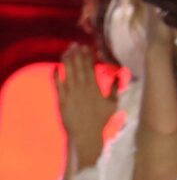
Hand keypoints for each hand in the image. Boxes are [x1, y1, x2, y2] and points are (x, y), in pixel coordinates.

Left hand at [55, 44, 115, 167]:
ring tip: (66, 51)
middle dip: (77, 55)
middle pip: (79, 68)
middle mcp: (82, 88)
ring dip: (67, 62)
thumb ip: (114, 88)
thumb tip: (116, 75)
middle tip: (75, 44)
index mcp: (95, 88)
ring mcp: (71, 94)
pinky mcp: (62, 101)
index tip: (87, 47)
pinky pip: (58, 86)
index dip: (88, 56)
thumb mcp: (112, 104)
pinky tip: (56, 68)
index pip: (90, 68)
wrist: (86, 135)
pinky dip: (57, 76)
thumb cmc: (101, 120)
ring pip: (68, 74)